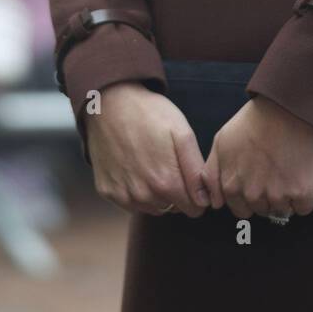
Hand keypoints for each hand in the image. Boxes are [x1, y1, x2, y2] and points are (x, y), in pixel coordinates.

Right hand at [86, 81, 210, 218]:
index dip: (198, 194)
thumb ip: (196, 170)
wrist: (109, 103)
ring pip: (152, 207)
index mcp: (166, 183)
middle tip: (169, 162)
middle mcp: (144, 196)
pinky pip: (130, 202)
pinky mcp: (107, 191)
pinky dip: (135, 190)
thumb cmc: (151, 114)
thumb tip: (205, 200)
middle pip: (172, 208)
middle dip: (176, 192)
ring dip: (156, 193)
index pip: (194, 208)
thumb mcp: (182, 133)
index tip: (191, 176)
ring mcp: (123, 195)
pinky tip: (134, 166)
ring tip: (151, 162)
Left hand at [204, 95, 312, 219]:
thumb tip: (214, 203)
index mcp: (231, 186)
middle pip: (261, 211)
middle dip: (266, 196)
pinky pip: (303, 209)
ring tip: (287, 170)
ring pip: (282, 211)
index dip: (249, 196)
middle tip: (273, 171)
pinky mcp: (300, 192)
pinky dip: (304, 197)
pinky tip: (301, 176)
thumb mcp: (221, 142)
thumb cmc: (253, 121)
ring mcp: (277, 195)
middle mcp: (252, 195)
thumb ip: (211, 174)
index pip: (240, 210)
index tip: (257, 179)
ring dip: (285, 197)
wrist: (285, 107)